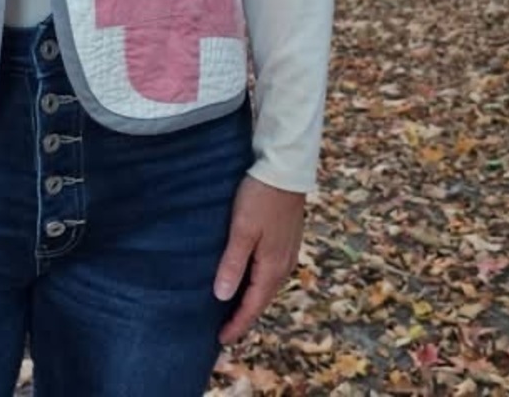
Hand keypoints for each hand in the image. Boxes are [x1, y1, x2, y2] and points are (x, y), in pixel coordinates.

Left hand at [213, 175, 304, 344]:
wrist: (285, 169)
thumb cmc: (260, 196)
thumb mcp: (242, 230)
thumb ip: (233, 263)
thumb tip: (222, 297)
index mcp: (272, 266)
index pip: (253, 305)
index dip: (237, 324)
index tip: (220, 339)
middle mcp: (284, 264)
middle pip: (262, 299)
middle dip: (244, 316)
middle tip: (224, 329)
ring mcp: (287, 251)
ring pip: (267, 285)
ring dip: (251, 299)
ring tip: (233, 307)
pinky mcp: (286, 239)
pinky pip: (271, 270)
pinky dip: (258, 282)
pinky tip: (247, 277)